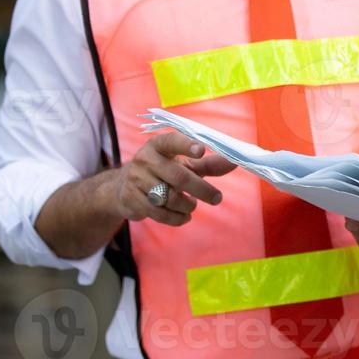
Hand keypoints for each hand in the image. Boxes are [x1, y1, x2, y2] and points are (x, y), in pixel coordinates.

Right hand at [113, 131, 236, 226]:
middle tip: (217, 198)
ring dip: (188, 205)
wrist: (123, 188)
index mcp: (158, 145)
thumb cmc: (163, 171)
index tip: (202, 150)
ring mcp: (136, 180)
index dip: (186, 145)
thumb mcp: (183, 163)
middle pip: (179, 176)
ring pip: (170, 198)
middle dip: (201, 189)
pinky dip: (178, 218)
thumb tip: (235, 161)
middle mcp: (145, 159)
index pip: (172, 141)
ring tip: (192, 205)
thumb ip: (208, 163)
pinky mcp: (132, 200)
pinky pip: (160, 214)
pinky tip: (184, 216)